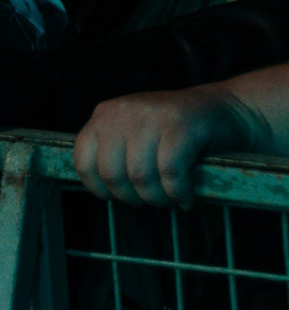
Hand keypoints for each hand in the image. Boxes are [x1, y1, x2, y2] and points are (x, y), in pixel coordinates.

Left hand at [71, 86, 257, 208]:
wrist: (227, 109)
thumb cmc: (178, 132)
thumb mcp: (136, 134)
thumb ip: (115, 153)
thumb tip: (103, 192)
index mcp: (104, 115)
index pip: (83, 161)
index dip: (100, 189)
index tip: (121, 197)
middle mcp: (121, 112)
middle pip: (112, 175)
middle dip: (134, 198)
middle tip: (155, 200)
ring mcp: (150, 117)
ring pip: (140, 177)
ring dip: (159, 199)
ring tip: (172, 199)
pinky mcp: (180, 126)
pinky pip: (170, 173)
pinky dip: (179, 194)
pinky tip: (187, 198)